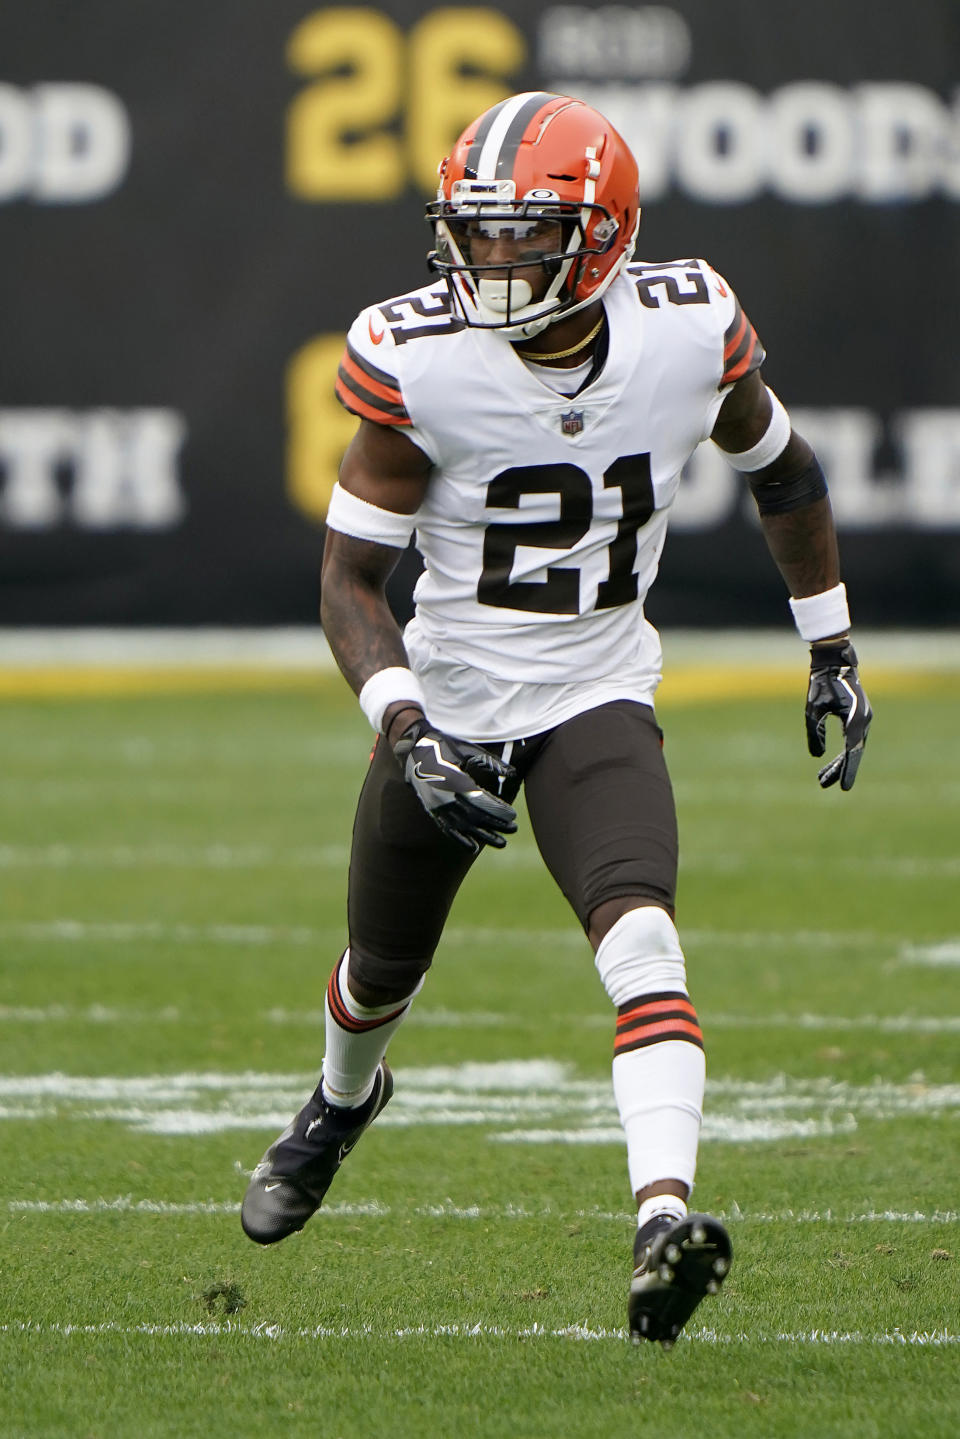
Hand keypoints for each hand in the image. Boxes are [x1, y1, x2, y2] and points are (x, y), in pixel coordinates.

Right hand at [392, 718, 517, 852]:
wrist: (413, 748)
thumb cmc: (445, 746)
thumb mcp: (468, 750)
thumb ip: (490, 763)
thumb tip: (513, 773)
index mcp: (455, 781)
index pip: (481, 802)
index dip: (498, 811)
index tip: (513, 816)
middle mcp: (446, 796)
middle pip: (475, 816)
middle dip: (495, 824)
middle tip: (513, 829)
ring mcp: (437, 806)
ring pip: (463, 826)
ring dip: (483, 835)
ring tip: (501, 842)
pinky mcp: (432, 810)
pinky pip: (447, 828)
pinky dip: (460, 839)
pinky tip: (473, 848)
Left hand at [805, 640, 872, 789]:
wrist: (834, 662)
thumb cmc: (822, 683)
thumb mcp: (813, 710)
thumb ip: (815, 733)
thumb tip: (817, 755)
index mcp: (856, 719)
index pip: (852, 752)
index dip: (846, 771)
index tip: (843, 788)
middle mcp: (864, 721)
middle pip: (852, 753)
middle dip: (838, 770)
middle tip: (823, 785)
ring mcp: (863, 718)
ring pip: (852, 747)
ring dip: (839, 762)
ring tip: (822, 778)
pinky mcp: (859, 716)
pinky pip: (852, 739)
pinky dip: (842, 751)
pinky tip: (831, 762)